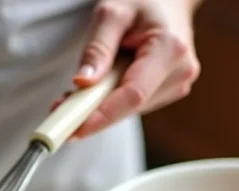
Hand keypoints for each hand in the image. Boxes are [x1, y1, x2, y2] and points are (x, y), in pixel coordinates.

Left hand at [63, 0, 200, 139]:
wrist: (169, 0)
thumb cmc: (141, 0)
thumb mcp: (112, 13)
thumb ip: (97, 48)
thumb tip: (82, 83)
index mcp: (170, 48)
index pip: (132, 95)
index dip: (101, 116)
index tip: (72, 128)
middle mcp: (179, 72)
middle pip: (129, 107)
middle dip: (92, 113)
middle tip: (59, 107)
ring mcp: (177, 85)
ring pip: (129, 110)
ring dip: (100, 107)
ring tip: (81, 87)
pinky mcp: (169, 91)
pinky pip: (133, 106)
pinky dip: (111, 102)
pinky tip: (101, 86)